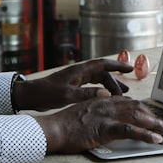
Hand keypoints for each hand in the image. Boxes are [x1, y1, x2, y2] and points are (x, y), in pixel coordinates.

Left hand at [12, 59, 131, 112]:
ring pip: (98, 79)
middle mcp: (79, 72)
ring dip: (109, 86)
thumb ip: (86, 95)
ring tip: (120, 96)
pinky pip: (91, 85)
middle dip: (116, 80)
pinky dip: (101, 90)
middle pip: (102, 73)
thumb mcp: (67, 95)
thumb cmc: (47, 94)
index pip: (103, 64)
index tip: (130, 68)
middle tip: (126, 91)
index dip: (117, 66)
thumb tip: (105, 95)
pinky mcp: (72, 85)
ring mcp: (76, 79)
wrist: (31, 95)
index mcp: (79, 71)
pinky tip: (104, 98)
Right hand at [33, 96, 162, 152]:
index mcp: (100, 100)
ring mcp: (106, 115)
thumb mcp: (81, 115)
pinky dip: (146, 134)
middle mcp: (106, 104)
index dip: (142, 108)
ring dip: (155, 123)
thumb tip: (105, 121)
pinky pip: (130, 130)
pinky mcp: (105, 128)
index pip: (126, 101)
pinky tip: (156, 138)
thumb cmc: (63, 125)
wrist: (53, 129)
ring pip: (137, 116)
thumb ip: (95, 114)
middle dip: (153, 114)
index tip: (152, 115)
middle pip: (136, 106)